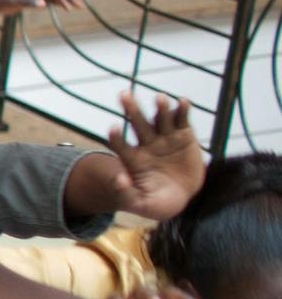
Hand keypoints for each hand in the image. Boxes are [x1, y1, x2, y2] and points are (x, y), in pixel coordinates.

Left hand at [105, 92, 204, 221]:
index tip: (113, 129)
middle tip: (124, 94)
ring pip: (160, 119)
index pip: (120, 145)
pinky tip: (182, 101)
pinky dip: (182, 110)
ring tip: (160, 98)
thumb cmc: (157, 202)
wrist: (180, 197)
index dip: (117, 138)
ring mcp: (165, 138)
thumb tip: (119, 179)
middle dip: (131, 109)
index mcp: (133, 159)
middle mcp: (147, 144)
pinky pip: (182, 120)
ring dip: (160, 108)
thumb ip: (127, 193)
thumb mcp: (141, 204)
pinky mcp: (184, 136)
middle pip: (137, 124)